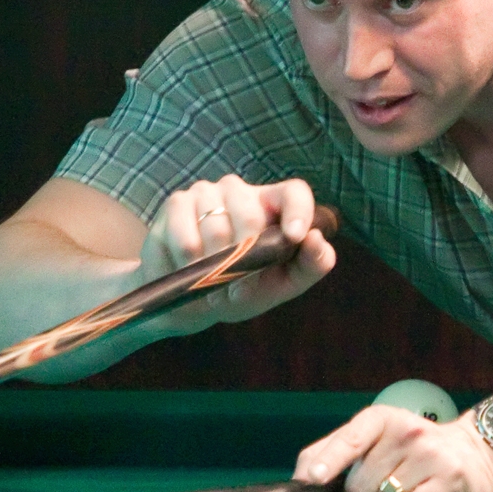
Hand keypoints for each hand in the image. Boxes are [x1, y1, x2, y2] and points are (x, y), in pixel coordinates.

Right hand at [141, 175, 335, 332]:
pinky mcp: (176, 203)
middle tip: (236, 288)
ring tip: (211, 285)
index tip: (295, 236)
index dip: (298, 212)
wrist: (191, 300)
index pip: (294, 193)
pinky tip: (188, 273)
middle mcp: (240, 190)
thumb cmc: (243, 289)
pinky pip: (185, 239)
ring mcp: (206, 192)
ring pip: (216, 230)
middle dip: (246, 261)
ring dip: (215, 269)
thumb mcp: (283, 284)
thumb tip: (315, 239)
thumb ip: (310, 264)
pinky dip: (189, 266)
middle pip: (251, 216)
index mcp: (273, 204)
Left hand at [295, 406, 492, 491]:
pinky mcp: (450, 480)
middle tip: (382, 489)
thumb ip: (332, 451)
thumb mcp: (374, 440)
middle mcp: (406, 432)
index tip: (312, 480)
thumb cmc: (412, 453)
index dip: (328, 462)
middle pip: (359, 486)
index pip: (349, 440)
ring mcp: (430, 455)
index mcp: (381, 419)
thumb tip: (300, 479)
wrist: (475, 456)